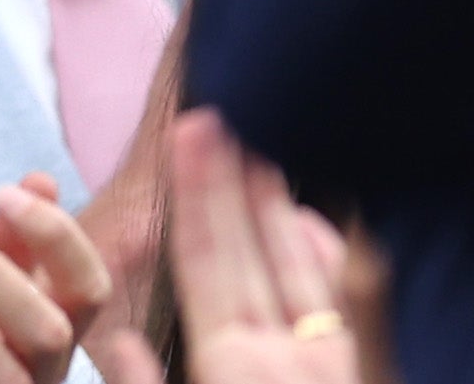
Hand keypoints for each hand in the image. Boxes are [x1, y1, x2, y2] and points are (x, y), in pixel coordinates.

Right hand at [164, 112, 360, 383]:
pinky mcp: (354, 368)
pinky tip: (310, 221)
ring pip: (298, 265)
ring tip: (259, 153)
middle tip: (217, 115)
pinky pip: (338, 301)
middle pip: (245, 248)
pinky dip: (322, 255)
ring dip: (273, 206)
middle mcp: (278, 352)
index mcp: (229, 364)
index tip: (189, 133)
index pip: (204, 259)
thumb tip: (119, 339)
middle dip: (227, 179)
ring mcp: (324, 358)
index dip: (196, 192)